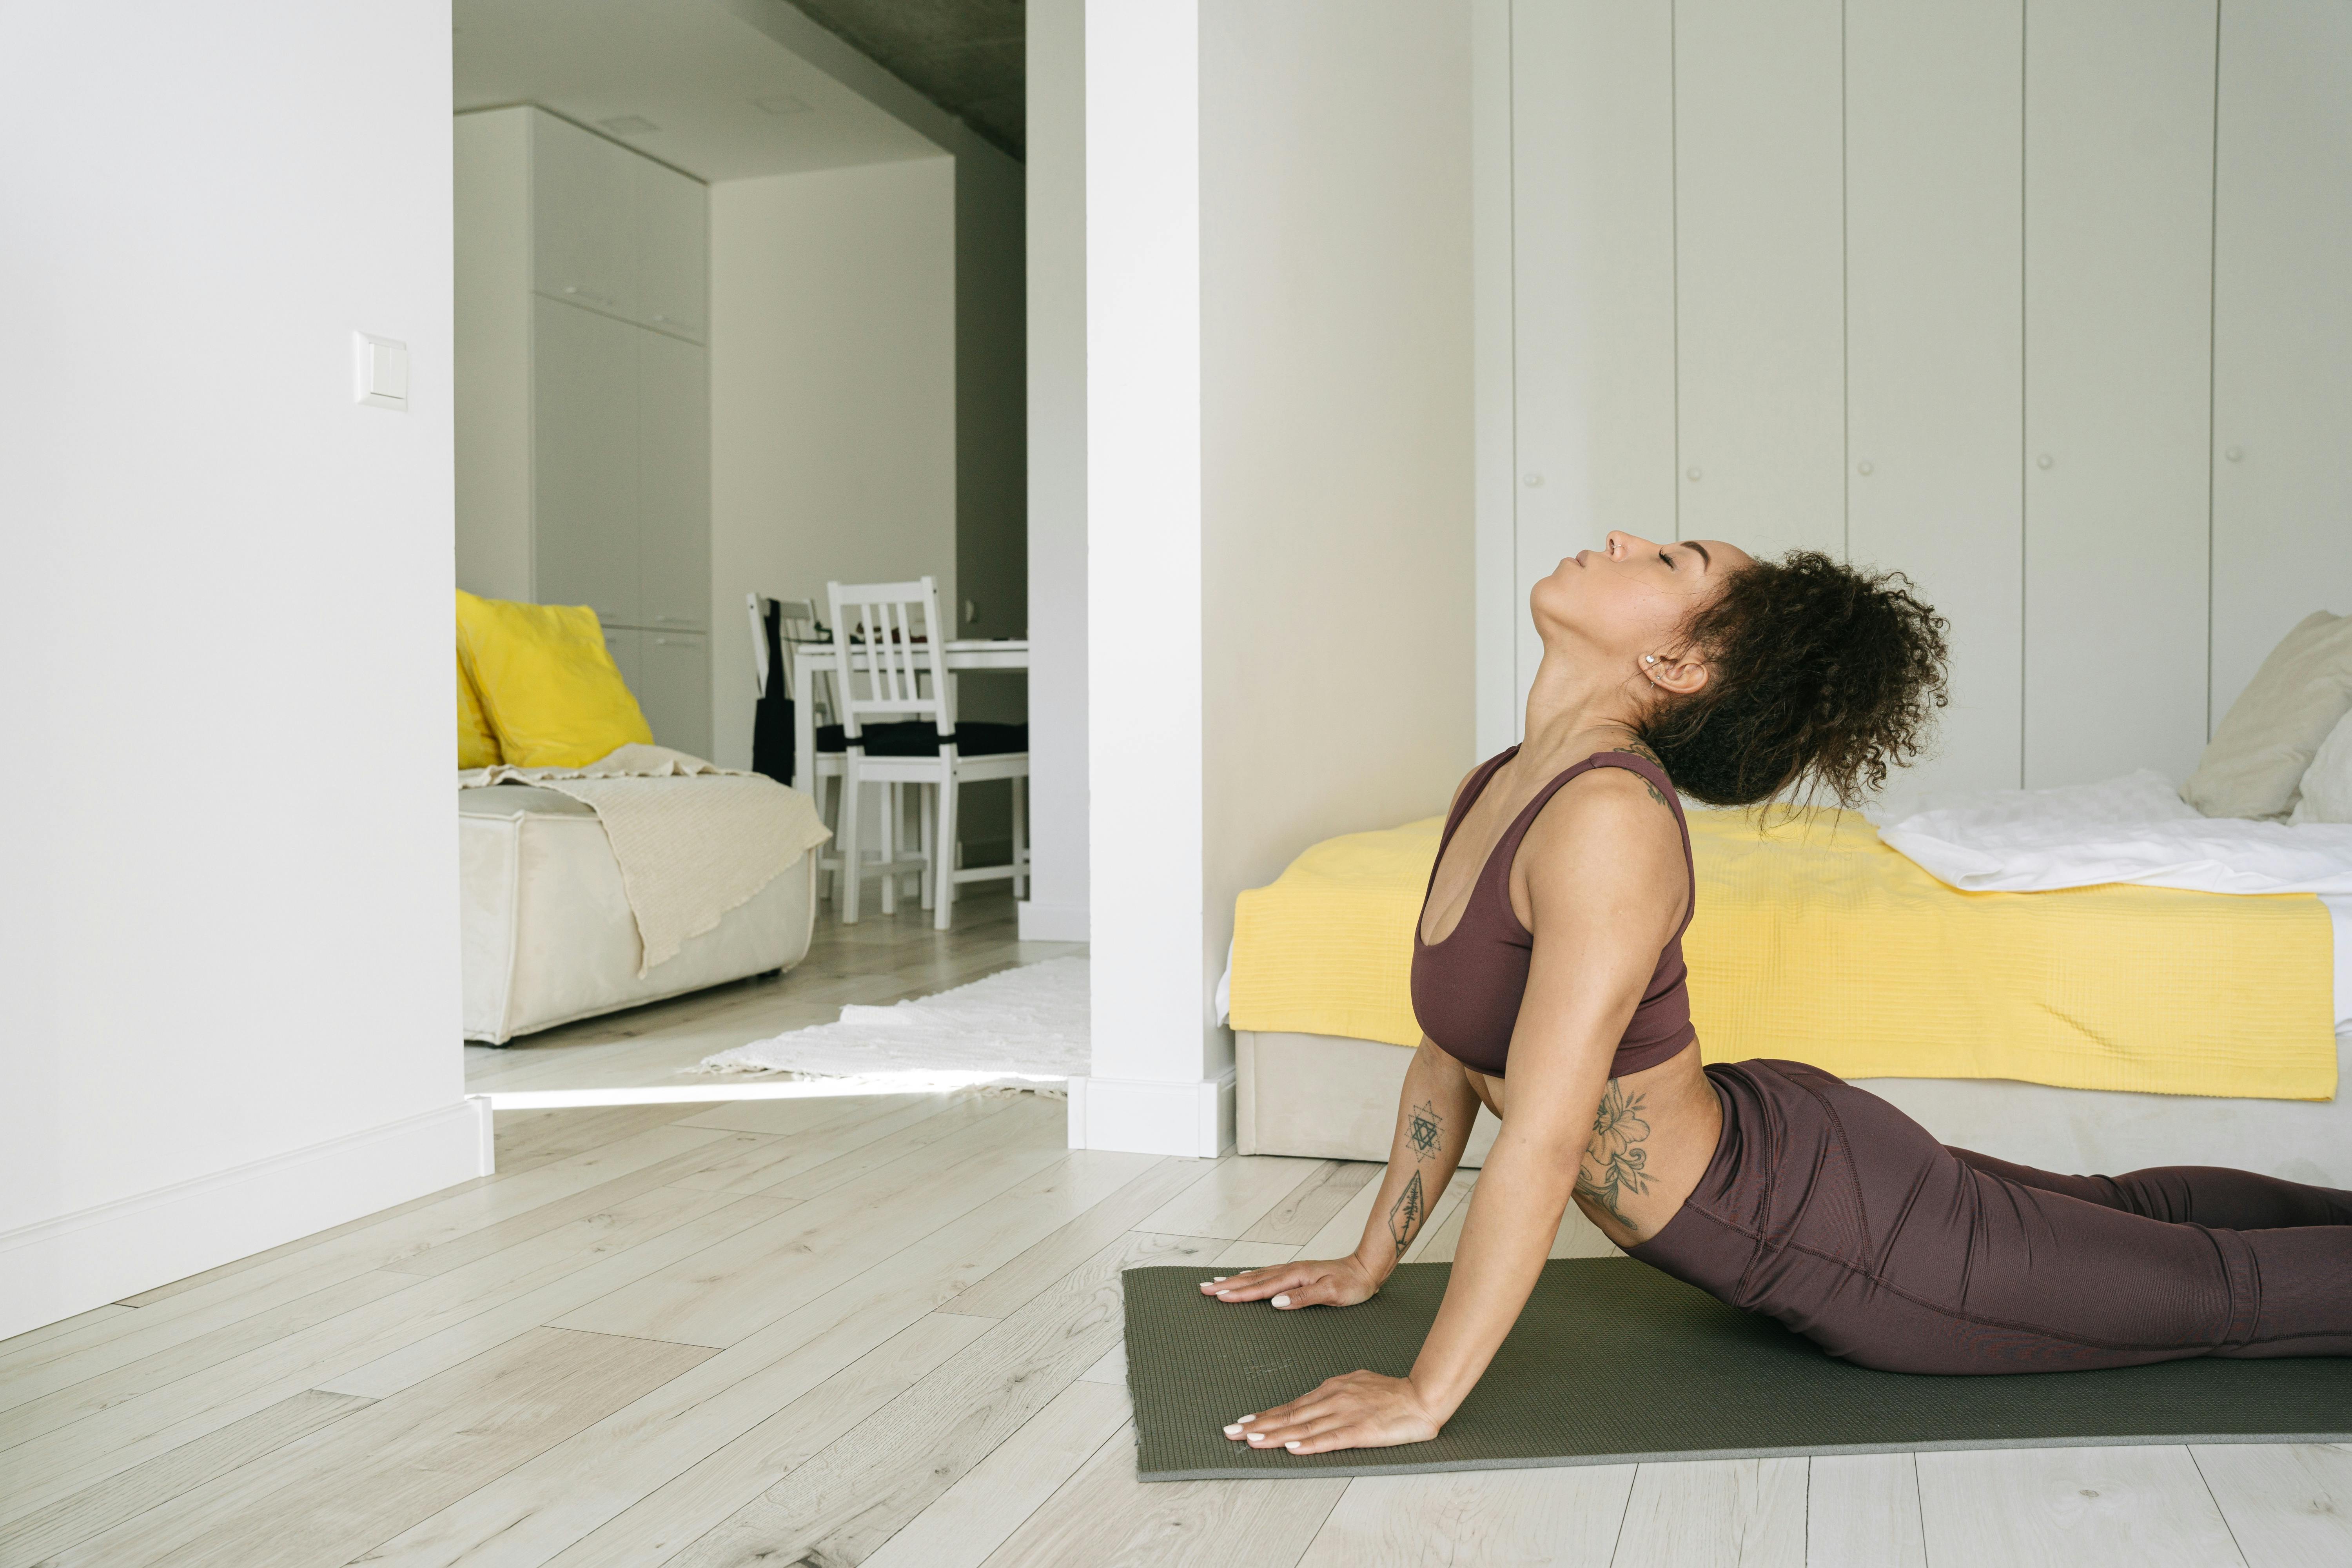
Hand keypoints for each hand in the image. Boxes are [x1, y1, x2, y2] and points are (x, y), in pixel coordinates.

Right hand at [1196, 1255, 1378, 1310]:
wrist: (1366, 1269)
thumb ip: (1303, 1297)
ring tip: (1216, 1282)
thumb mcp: (1332, 1293)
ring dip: (1235, 1280)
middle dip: (1227, 1284)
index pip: (1262, 1287)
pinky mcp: (1295, 1274)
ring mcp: (1292, 1271)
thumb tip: (1276, 1302)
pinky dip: (1250, 1277)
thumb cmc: (1352, 1284)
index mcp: (1296, 1276)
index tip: (1219, 1296)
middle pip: (1253, 1279)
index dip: (1239, 1293)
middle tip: (1205, 1288)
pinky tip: (1244, 1277)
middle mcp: (1290, 1271)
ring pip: (1257, 1275)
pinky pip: (1266, 1275)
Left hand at [1222, 1371, 1441, 1454]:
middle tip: (1232, 1432)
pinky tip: (1292, 1447)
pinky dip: (1310, 1443)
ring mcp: (1345, 1414)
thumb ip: (1336, 1393)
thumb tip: (1318, 1399)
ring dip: (1274, 1435)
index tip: (1244, 1423)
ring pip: (1303, 1426)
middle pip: (1290, 1415)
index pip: (1292, 1406)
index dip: (1266, 1416)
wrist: (1422, 1396)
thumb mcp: (1357, 1384)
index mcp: (1332, 1389)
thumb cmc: (1391, 1392)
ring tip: (1251, 1440)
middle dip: (1259, 1425)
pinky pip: (1331, 1438)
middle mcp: (1333, 1399)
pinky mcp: (1360, 1430)